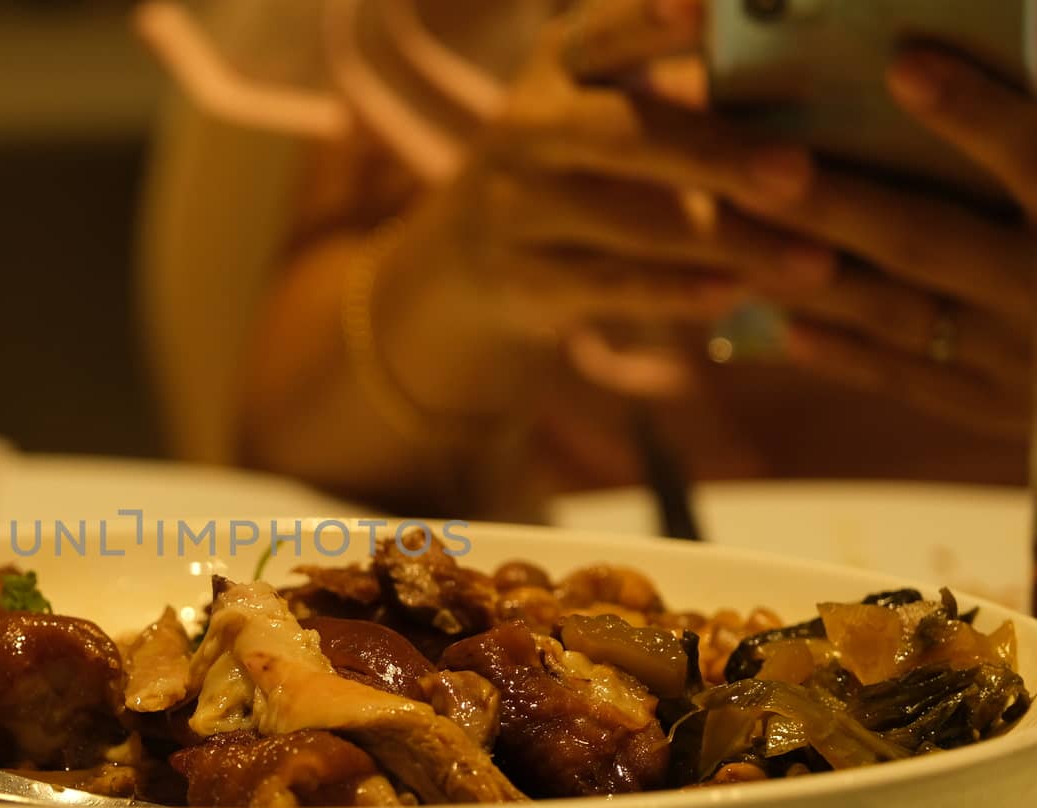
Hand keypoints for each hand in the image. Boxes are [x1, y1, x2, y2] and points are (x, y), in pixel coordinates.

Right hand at [391, 0, 837, 406]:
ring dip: (729, 244)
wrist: (464, 257)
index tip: (705, 5)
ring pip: (633, 226)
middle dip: (717, 156)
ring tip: (814, 263)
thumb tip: (827, 56)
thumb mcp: (601, 95)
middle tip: (800, 175)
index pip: (608, 31)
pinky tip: (737, 295)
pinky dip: (678, 293)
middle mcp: (528, 127)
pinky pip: (611, 287)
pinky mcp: (521, 280)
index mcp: (561, 61)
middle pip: (628, 137)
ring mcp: (517, 208)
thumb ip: (685, 72)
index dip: (651, 16)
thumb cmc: (576, 158)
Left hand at [731, 46, 1035, 440]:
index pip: (1035, 157)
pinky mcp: (1004, 410)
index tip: (904, 62)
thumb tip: (924, 73)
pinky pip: (910, 378)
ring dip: (810, 274)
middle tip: (761, 164)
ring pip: (899, 312)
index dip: (973, 112)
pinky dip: (845, 352)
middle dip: (838, 204)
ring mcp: (1027, 364)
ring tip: (733, 229)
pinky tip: (782, 324)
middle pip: (929, 239)